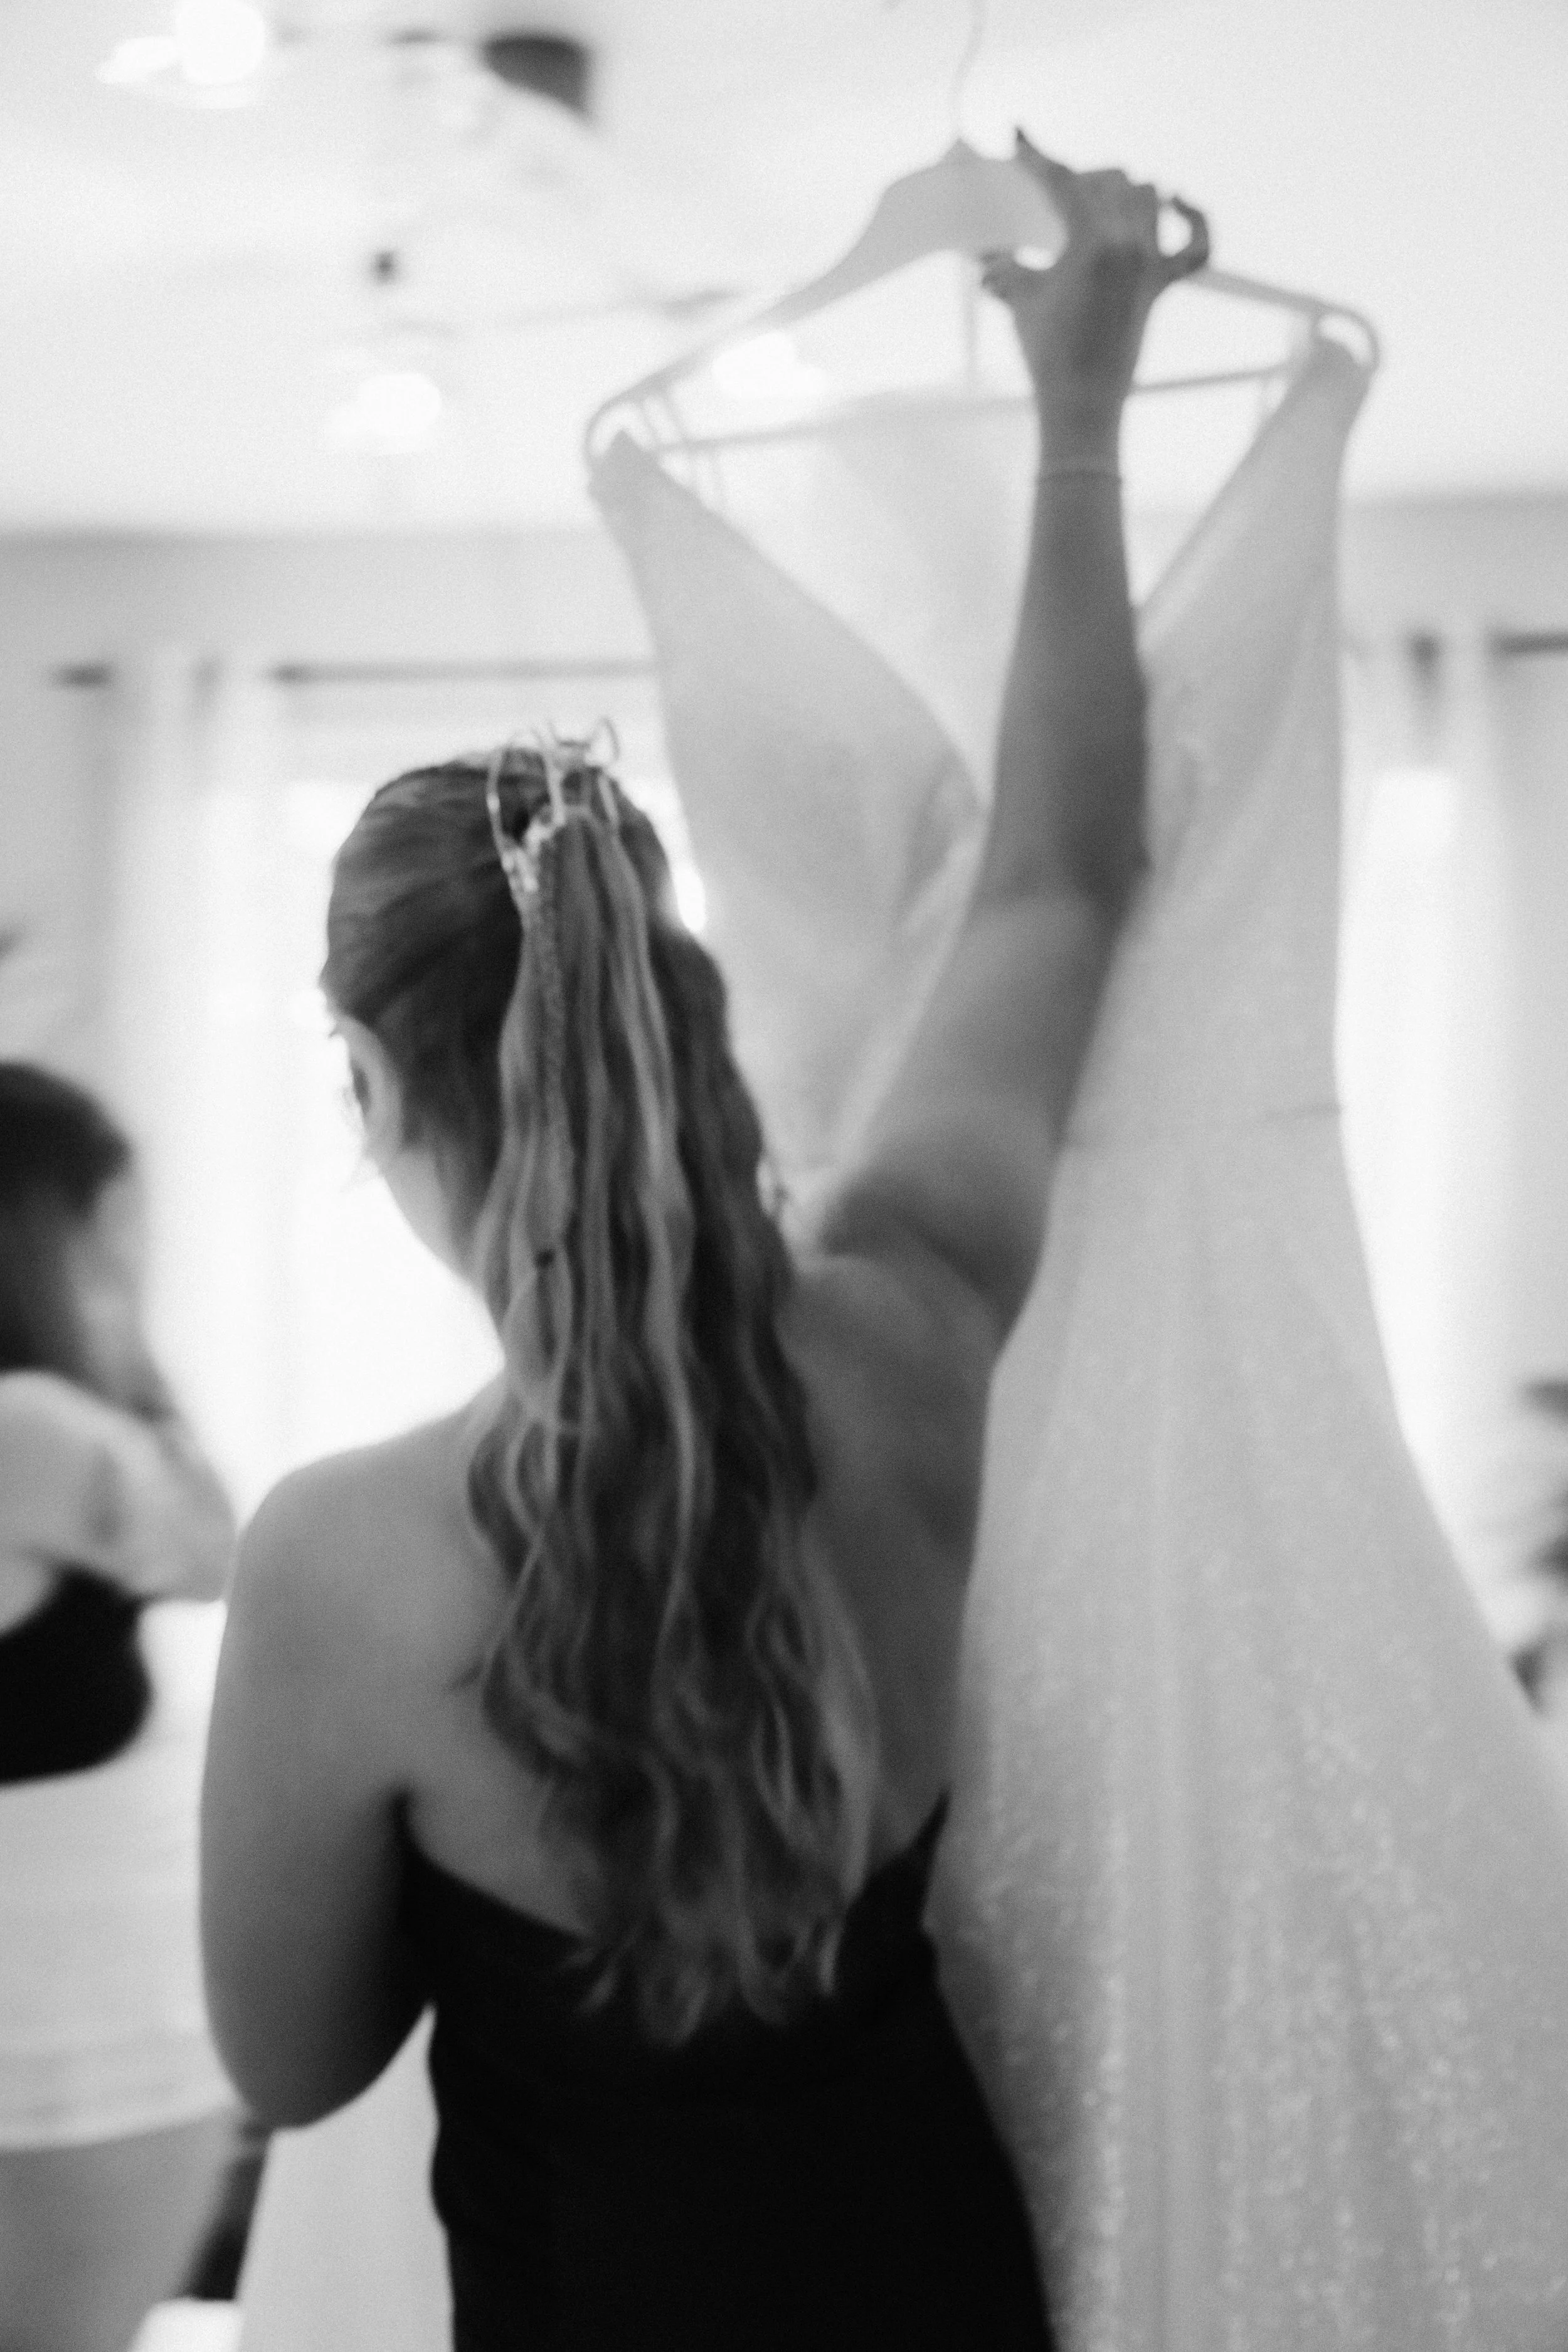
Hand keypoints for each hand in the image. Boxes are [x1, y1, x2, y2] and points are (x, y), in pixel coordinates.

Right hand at [983, 132, 1209, 452]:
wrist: (1081, 406)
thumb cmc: (1046, 355)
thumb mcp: (1017, 299)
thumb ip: (1003, 266)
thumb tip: (984, 251)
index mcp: (1091, 243)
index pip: (1063, 181)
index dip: (1037, 156)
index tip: (1020, 139)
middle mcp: (1129, 245)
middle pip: (1106, 179)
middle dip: (1075, 177)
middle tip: (1049, 190)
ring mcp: (1150, 264)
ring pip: (1146, 194)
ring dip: (1119, 188)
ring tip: (1092, 199)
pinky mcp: (1162, 286)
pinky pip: (1197, 243)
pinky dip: (1193, 217)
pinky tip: (1177, 201)